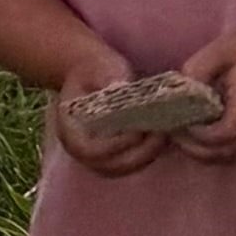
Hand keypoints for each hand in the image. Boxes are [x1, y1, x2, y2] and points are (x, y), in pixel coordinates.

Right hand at [51, 59, 173, 174]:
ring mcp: (97, 155)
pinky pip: (131, 162)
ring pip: (123, 168)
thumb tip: (120, 88)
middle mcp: (81, 148)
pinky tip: (164, 136)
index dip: (114, 146)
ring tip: (165, 134)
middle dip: (138, 154)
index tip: (137, 131)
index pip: (89, 151)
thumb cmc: (95, 69)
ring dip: (146, 156)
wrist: (92, 74)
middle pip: (109, 166)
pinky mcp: (114, 154)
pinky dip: (148, 154)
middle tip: (160, 134)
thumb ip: (108, 77)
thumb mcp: (100, 67)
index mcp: (70, 129)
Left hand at [177, 29, 235, 164]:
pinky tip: (204, 143)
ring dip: (209, 155)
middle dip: (199, 150)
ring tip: (188, 142)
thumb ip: (195, 75)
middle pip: (231, 150)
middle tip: (177, 138)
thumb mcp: (214, 53)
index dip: (201, 136)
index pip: (227, 132)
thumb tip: (176, 100)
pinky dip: (220, 154)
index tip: (182, 126)